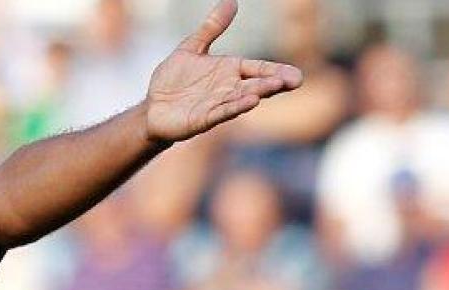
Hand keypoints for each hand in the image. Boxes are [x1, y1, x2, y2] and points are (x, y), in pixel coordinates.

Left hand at [144, 0, 303, 143]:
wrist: (152, 108)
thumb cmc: (173, 80)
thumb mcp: (192, 48)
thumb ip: (211, 28)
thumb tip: (231, 2)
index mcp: (229, 71)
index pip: (258, 69)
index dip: (275, 70)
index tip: (295, 74)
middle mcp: (228, 89)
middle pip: (256, 84)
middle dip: (275, 82)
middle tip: (296, 80)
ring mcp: (217, 105)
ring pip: (242, 98)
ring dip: (258, 93)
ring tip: (275, 86)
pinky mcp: (203, 119)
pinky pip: (222, 112)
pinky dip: (235, 107)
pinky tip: (251, 102)